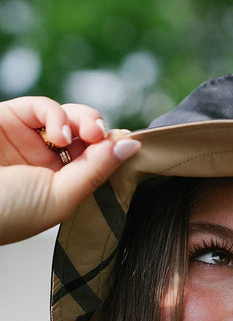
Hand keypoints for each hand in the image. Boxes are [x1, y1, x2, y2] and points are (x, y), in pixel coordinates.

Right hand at [0, 96, 140, 244]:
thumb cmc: (7, 213)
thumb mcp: (61, 197)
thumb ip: (96, 170)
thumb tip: (132, 145)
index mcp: (62, 188)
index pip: (97, 163)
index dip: (114, 151)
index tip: (132, 147)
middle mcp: (47, 164)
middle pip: (87, 137)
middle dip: (101, 132)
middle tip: (104, 136)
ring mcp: (29, 140)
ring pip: (70, 118)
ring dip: (84, 120)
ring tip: (86, 133)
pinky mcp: (9, 118)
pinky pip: (42, 107)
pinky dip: (57, 114)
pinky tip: (60, 132)